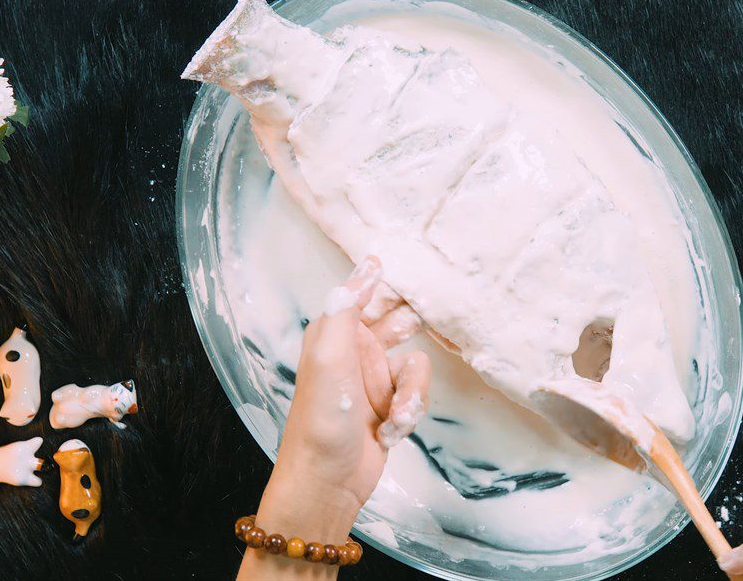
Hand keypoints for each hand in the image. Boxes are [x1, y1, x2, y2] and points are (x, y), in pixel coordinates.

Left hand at [239, 257, 430, 578]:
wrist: (327, 480)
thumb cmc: (321, 420)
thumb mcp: (330, 358)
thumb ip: (346, 311)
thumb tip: (363, 268)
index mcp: (334, 335)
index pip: (361, 294)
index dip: (380, 278)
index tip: (396, 261)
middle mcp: (355, 352)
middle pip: (396, 320)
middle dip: (410, 326)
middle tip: (422, 320)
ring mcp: (374, 379)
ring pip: (416, 363)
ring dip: (412, 390)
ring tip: (397, 413)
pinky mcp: (391, 405)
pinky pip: (417, 393)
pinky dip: (410, 411)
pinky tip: (393, 430)